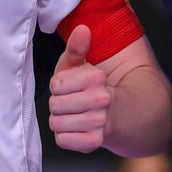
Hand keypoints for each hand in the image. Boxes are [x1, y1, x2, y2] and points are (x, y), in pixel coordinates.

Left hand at [48, 25, 110, 152]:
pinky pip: (62, 140)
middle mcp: (101, 100)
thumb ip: (76, 48)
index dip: (57, 87)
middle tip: (69, 103)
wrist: (117, 114)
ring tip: (72, 115)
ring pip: (57, 124)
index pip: (56, 85)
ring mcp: (99, 122)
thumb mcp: (80, 66)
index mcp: (96, 78)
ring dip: (60, 120)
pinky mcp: (94, 142)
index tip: (68, 87)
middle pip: (55, 105)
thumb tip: (82, 29)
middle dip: (57, 104)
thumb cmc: (89, 88)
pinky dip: (64, 136)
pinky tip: (74, 129)